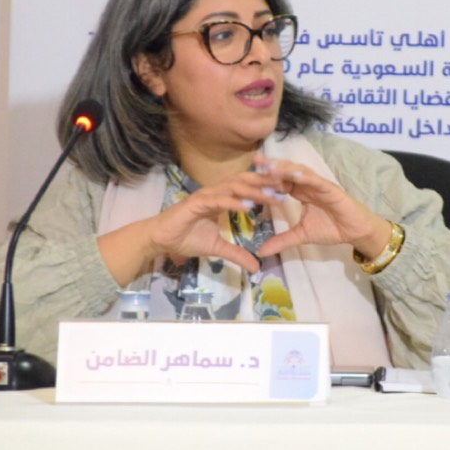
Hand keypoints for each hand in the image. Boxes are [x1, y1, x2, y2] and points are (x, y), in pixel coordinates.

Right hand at [98, 170, 281, 279]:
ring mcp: (205, 196)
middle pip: (246, 182)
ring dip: (255, 190)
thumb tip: (256, 267)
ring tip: (274, 195)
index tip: (287, 190)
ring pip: (234, 188)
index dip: (267, 187)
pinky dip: (233, 202)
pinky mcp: (195, 203)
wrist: (160, 239)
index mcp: (222, 197)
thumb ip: (237, 254)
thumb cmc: (185, 238)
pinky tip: (248, 206)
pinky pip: (218, 200)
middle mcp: (215, 192)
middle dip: (267, 182)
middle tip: (289, 184)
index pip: (248, 188)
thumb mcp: (217, 248)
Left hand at [253, 155, 390, 259]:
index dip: (265, 178)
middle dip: (271, 166)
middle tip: (254, 162)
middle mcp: (307, 185)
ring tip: (270, 166)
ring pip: (299, 172)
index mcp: (300, 192)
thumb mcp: (301, 235)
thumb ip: (282, 241)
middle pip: (287, 171)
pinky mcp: (330, 188)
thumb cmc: (331, 229)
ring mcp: (319, 184)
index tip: (247, 176)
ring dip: (285, 168)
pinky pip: (316, 180)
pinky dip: (305, 176)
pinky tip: (294, 174)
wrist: (355, 232)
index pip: (280, 181)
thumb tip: (261, 252)